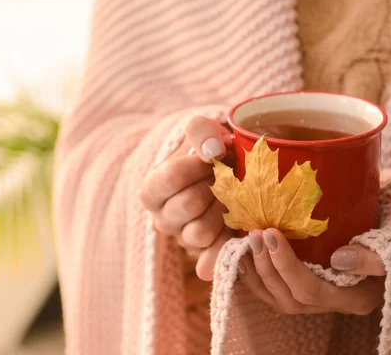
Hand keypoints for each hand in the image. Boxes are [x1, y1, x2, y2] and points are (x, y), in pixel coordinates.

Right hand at [140, 116, 233, 280]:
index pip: (171, 177)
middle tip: (226, 176)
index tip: (214, 156)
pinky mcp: (205, 254)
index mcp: (152, 189)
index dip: (198, 165)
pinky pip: (211, 259)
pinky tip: (237, 233)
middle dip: (214, 187)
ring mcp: (183, 239)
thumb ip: (201, 131)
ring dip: (223, 210)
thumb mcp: (201, 131)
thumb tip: (213, 152)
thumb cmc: (209, 152)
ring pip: (201, 232)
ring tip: (231, 195)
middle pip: (188, 205)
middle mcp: (162, 218)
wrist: (227, 172)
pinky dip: (224, 249)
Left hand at [239, 229, 385, 314]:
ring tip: (244, 241)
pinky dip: (255, 275)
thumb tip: (339, 258)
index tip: (272, 233)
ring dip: (256, 272)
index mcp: (356, 297)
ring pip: (278, 299)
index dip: (287, 265)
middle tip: (253, 234)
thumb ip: (372, 255)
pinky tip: (242, 253)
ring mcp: (319, 300)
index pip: (313, 292)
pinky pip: (274, 293)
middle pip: (290, 298)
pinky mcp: (306, 291)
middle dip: (267, 267)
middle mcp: (334, 304)